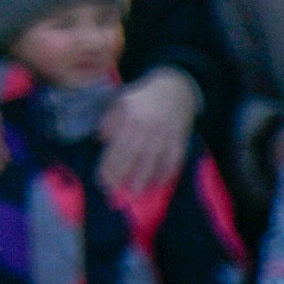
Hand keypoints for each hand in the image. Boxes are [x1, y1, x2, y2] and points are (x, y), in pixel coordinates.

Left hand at [95, 69, 194, 201]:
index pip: (119, 147)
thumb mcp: (120, 101)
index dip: (110, 165)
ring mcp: (167, 136)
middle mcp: (150, 129)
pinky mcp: (180, 141)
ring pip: (155, 161)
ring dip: (145, 179)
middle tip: (115, 193)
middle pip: (136, 157)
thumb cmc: (143, 98)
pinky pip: (174, 160)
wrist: (176, 89)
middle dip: (125, 176)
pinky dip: (167, 173)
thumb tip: (102, 140)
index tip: (102, 180)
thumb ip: (110, 120)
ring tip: (136, 194)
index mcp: (132, 118)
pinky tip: (159, 184)